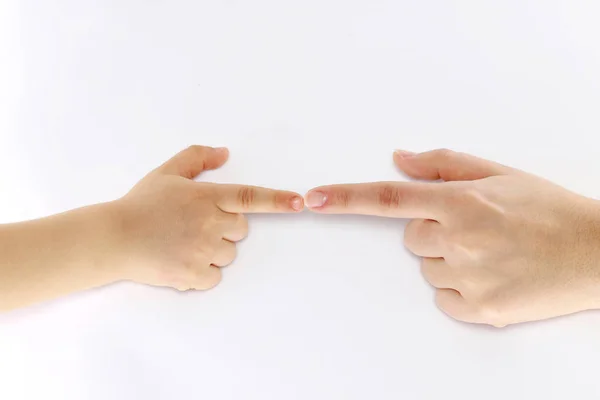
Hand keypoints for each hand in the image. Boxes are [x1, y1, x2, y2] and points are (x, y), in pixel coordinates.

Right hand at [114, 145, 303, 290]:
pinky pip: (214, 276)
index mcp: (207, 196)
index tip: (300, 202)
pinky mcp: (193, 274)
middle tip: (193, 226)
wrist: (113, 238)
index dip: (278, 199)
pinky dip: (201, 273)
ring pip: (228, 255)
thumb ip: (197, 158)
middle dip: (224, 229)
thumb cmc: (140, 204)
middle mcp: (210, 222)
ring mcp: (202, 250)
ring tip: (182, 244)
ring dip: (213, 252)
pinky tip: (179, 260)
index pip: (250, 197)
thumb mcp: (166, 172)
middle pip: (240, 230)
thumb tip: (224, 152)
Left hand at [305, 149, 599, 326]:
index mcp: (461, 202)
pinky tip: (494, 276)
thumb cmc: (549, 210)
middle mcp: (459, 239)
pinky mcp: (480, 310)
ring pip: (427, 269)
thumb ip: (444, 165)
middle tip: (477, 229)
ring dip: (449, 261)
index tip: (312, 199)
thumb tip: (399, 158)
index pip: (389, 198)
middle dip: (433, 232)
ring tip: (492, 253)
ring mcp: (469, 277)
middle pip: (411, 239)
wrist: (597, 253)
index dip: (346, 198)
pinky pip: (444, 299)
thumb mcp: (501, 175)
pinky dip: (461, 290)